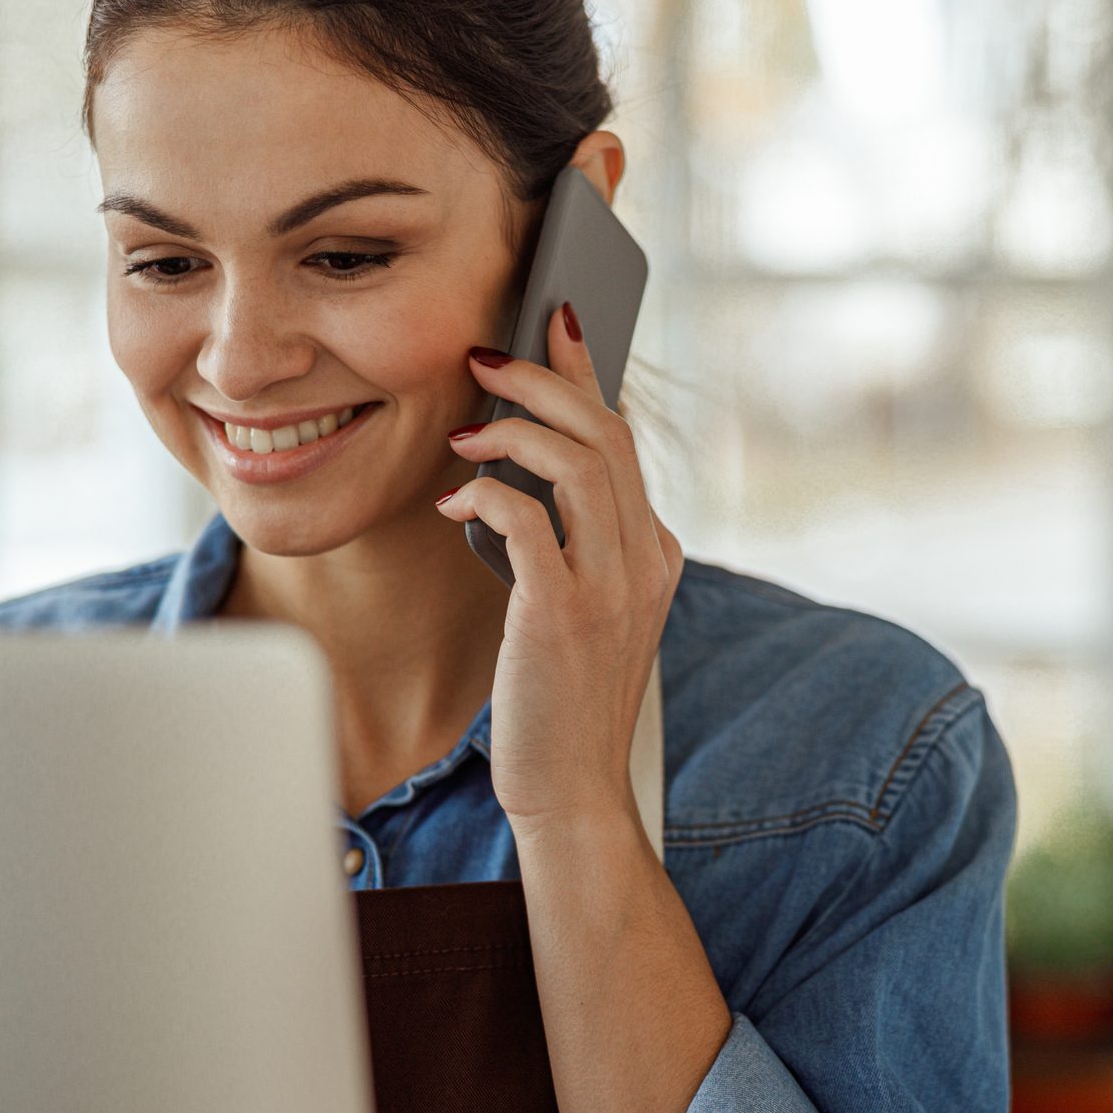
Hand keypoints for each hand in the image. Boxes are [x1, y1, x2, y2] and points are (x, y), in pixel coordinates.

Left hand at [434, 301, 682, 826]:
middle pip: (605, 431)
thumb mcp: (584, 609)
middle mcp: (646, 560)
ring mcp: (611, 586)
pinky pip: (526, 518)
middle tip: (486, 356)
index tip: (553, 321)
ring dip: (514, 428)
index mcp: (656, 553)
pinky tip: (456, 499)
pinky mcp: (563, 612)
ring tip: (465, 431)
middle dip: (542, 378)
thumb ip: (572, 543)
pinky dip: (487, 492)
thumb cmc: (562, 700)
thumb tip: (519, 472)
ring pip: (576, 460)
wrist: (571, 791)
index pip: (622, 438)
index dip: (585, 371)